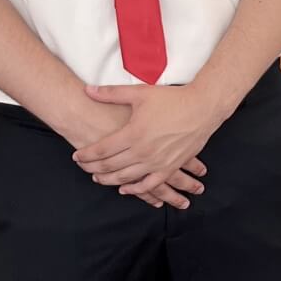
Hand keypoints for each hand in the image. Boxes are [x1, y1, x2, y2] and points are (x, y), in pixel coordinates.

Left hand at [73, 84, 226, 199]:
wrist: (203, 108)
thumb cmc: (172, 99)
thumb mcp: (141, 93)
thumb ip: (112, 93)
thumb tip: (88, 90)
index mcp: (133, 133)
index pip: (101, 150)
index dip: (86, 154)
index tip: (76, 156)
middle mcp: (142, 151)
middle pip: (109, 166)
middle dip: (93, 168)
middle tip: (83, 167)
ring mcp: (156, 162)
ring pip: (125, 178)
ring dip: (108, 180)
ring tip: (98, 178)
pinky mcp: (169, 167)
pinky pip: (148, 184)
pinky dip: (134, 189)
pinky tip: (124, 189)